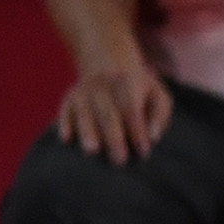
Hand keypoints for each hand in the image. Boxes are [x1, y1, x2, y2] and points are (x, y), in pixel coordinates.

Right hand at [54, 54, 172, 163]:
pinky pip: (64, 111)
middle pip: (108, 114)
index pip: (132, 109)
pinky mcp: (68, 98)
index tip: (144, 151)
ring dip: (87, 132)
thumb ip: (160, 115)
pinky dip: (64, 124)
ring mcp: (83, 92)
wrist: (108, 63)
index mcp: (128, 84)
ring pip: (84, 113)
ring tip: (92, 151)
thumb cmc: (139, 89)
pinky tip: (66, 139)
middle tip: (120, 161)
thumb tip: (154, 137)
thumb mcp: (158, 94)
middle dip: (114, 138)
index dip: (138, 130)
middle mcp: (103, 86)